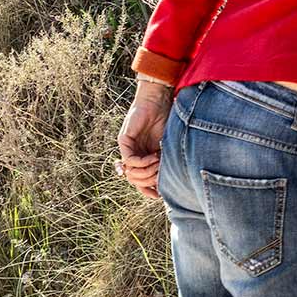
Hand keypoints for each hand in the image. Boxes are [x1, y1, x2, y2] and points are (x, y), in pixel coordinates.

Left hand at [116, 78, 171, 199]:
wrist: (160, 100)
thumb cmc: (167, 119)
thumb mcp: (169, 145)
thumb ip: (167, 161)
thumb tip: (171, 182)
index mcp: (145, 157)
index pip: (141, 181)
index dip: (148, 190)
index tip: (160, 195)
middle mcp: (134, 155)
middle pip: (135, 180)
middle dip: (149, 180)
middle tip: (161, 173)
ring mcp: (128, 148)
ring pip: (130, 173)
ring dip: (146, 172)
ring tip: (159, 164)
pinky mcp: (124, 141)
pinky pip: (129, 160)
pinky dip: (142, 162)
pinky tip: (154, 157)